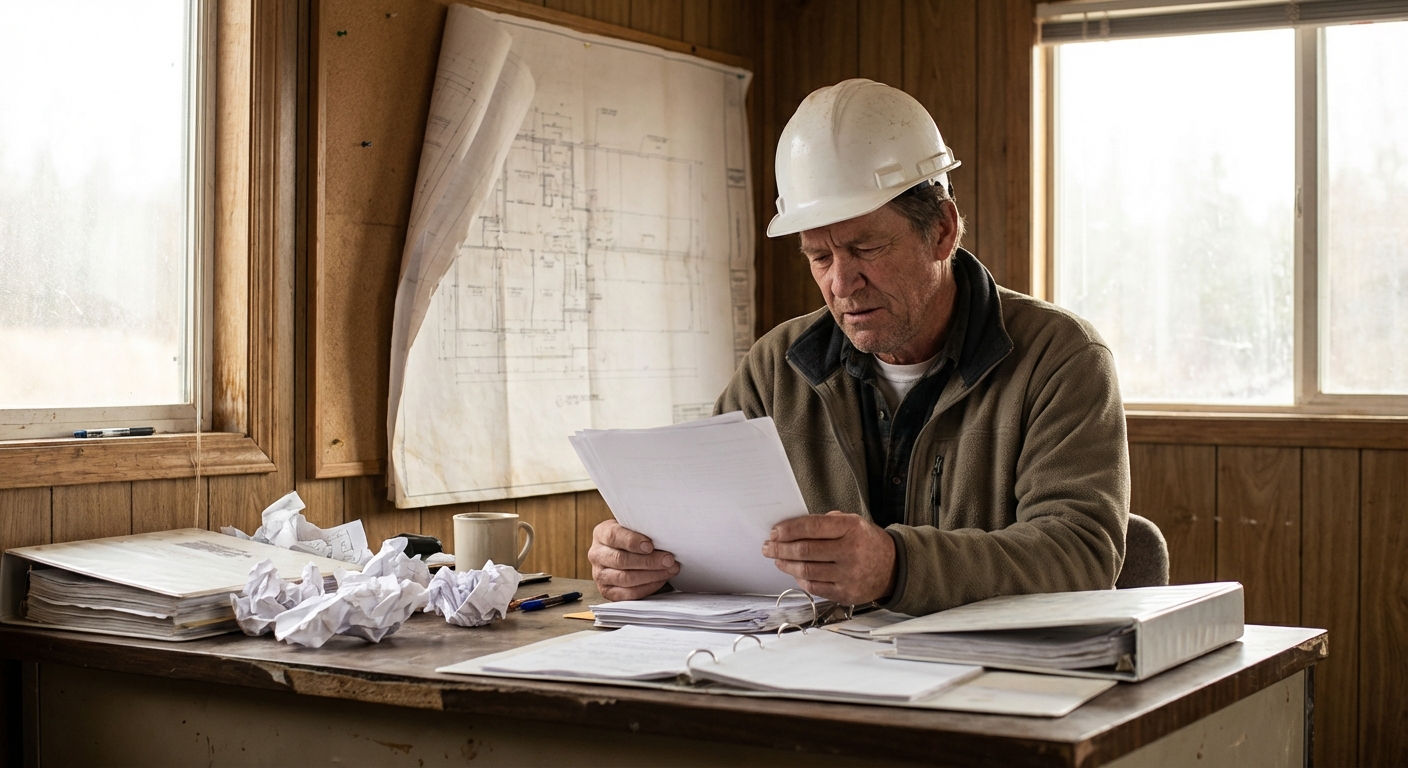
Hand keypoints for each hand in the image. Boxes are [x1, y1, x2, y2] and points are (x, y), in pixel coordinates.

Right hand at [588, 520, 679, 600]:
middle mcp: (596, 554)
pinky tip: (660, 580)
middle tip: (668, 560)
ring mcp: (600, 575)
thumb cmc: (634, 539)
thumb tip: (665, 538)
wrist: (626, 553)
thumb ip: (643, 531)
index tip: (650, 546)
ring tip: (670, 570)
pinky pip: (629, 593)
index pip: (613, 536)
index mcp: (601, 534)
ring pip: (625, 578)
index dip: (632, 541)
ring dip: (651, 575)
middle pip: (621, 560)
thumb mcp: (634, 529)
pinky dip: (647, 587)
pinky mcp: (607, 591)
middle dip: (648, 561)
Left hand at [761, 511, 896, 604]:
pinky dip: (800, 579)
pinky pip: (815, 587)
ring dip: (786, 564)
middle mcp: (850, 552)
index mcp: (851, 529)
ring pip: (806, 570)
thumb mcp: (853, 522)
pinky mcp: (846, 593)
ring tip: (777, 559)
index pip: (811, 528)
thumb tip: (792, 528)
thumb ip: (825, 523)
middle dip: (780, 548)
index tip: (775, 532)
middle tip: (769, 546)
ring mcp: (848, 575)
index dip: (788, 530)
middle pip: (805, 551)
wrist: (894, 568)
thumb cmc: (868, 542)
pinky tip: (794, 572)